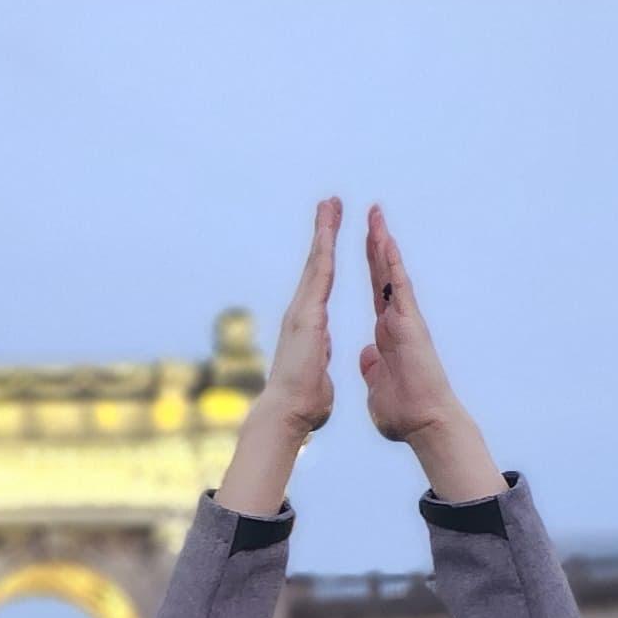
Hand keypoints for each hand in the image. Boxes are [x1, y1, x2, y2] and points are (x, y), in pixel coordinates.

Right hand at [214, 201, 338, 513]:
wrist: (287, 413)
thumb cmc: (303, 404)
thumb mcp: (317, 377)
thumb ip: (318, 364)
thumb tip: (317, 361)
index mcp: (310, 327)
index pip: (321, 285)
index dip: (326, 259)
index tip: (330, 238)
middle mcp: (302, 313)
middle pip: (316, 265)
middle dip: (323, 233)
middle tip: (329, 203)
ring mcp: (302, 311)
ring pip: (316, 263)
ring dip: (323, 232)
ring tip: (330, 204)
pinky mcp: (307, 314)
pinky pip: (320, 276)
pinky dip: (325, 252)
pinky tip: (330, 230)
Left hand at [355, 206, 498, 496]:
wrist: (424, 425)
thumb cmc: (404, 413)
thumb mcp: (377, 387)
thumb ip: (374, 369)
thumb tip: (368, 356)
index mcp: (386, 336)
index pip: (375, 293)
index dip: (368, 268)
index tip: (362, 245)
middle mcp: (396, 323)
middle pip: (383, 276)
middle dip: (375, 245)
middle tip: (370, 215)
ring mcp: (404, 321)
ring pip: (392, 275)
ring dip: (384, 245)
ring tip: (376, 216)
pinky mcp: (410, 325)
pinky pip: (400, 289)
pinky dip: (393, 266)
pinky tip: (386, 243)